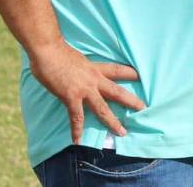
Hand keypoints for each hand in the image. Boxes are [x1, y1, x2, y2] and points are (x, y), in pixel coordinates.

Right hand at [28, 41, 144, 143]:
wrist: (49, 51)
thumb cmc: (59, 52)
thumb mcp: (79, 58)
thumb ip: (83, 68)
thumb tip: (81, 72)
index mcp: (96, 68)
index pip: (118, 70)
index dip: (131, 74)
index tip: (142, 78)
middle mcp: (95, 79)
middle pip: (117, 92)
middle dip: (131, 101)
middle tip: (143, 108)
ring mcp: (84, 89)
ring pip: (102, 108)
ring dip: (112, 121)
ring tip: (122, 132)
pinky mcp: (71, 97)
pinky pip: (76, 117)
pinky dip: (76, 130)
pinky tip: (77, 141)